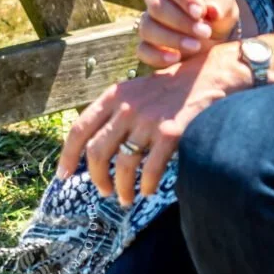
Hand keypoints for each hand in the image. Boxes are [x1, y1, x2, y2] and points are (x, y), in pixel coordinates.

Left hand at [56, 45, 242, 204]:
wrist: (210, 75)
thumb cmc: (171, 88)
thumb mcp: (137, 90)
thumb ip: (115, 112)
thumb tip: (95, 149)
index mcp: (115, 95)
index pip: (80, 129)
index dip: (68, 156)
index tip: (64, 176)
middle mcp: (127, 107)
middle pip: (97, 152)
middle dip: (97, 178)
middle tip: (103, 191)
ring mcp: (149, 120)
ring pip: (122, 166)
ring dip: (121, 189)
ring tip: (125, 198)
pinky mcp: (170, 133)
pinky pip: (149, 170)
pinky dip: (145, 186)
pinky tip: (147, 190)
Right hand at [137, 0, 240, 68]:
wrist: (216, 35)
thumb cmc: (218, 12)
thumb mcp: (226, 4)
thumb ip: (220, 3)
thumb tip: (212, 10)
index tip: (201, 12)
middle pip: (156, 5)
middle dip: (180, 21)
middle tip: (205, 32)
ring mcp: (149, 20)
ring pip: (147, 27)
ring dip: (171, 39)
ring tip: (196, 46)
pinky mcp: (147, 44)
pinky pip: (143, 50)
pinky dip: (157, 56)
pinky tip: (176, 58)